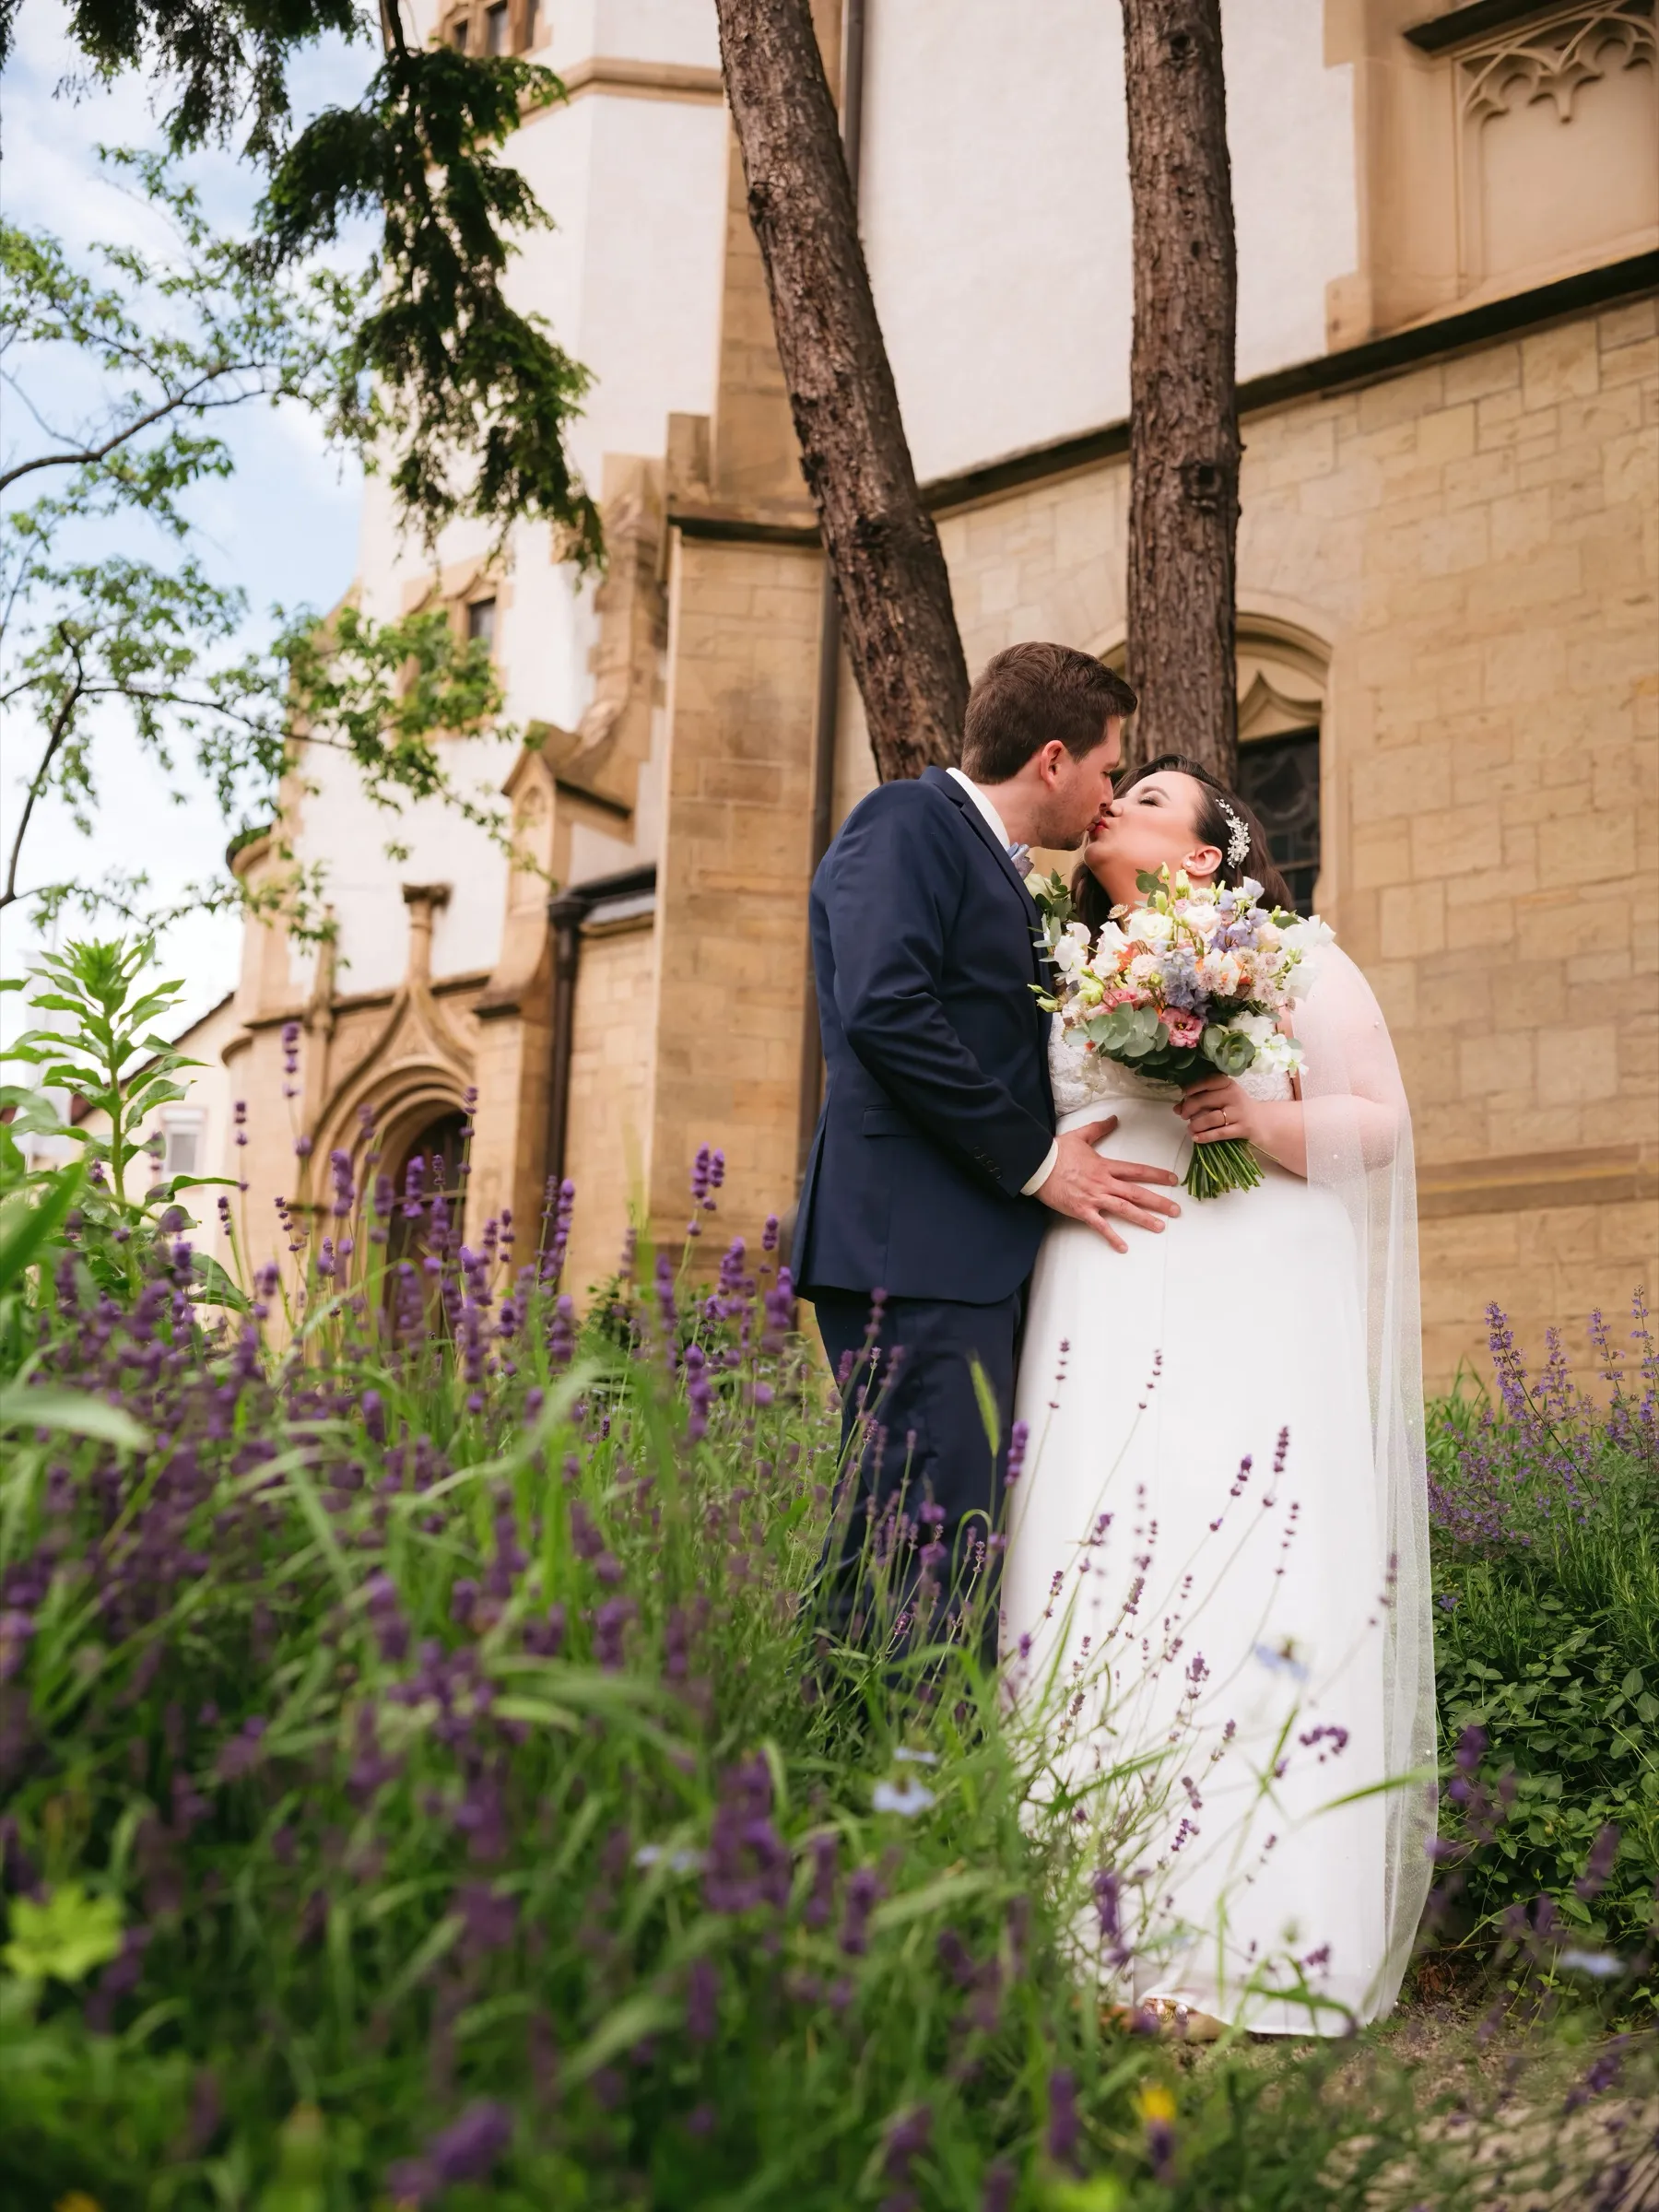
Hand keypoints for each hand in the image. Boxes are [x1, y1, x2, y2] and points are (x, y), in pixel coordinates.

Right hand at [1035, 1116, 1181, 1252]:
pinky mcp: (1081, 1210)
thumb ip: (1099, 1128)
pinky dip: (1112, 1237)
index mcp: (1105, 1165)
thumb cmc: (1057, 1151)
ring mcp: (1094, 1198)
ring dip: (1144, 1219)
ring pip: (1124, 1209)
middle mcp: (1104, 1183)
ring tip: (1160, 1227)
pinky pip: (1100, 1226)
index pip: (1137, 1170)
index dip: (1156, 1175)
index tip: (1173, 1180)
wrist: (1037, 1165)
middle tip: (1176, 1210)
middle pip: (1137, 1193)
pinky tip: (1123, 1247)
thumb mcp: (1080, 1135)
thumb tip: (1114, 1118)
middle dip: (1158, 1202)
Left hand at [1175, 1074, 1257, 1147]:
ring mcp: (1239, 1113)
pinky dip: (1205, 1136)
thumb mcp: (1221, 1098)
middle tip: (1183, 1115)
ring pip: (1211, 1118)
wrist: (1261, 1121)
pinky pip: (1220, 1133)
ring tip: (1190, 1128)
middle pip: (1205, 1100)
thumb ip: (1200, 1100)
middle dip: (1190, 1108)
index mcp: (1228, 1084)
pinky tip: (1196, 1138)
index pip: (1209, 1081)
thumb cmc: (1235, 1107)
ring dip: (1196, 1124)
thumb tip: (1176, 1108)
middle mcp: (1233, 1096)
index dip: (1194, 1087)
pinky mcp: (1242, 1128)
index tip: (1184, 1094)